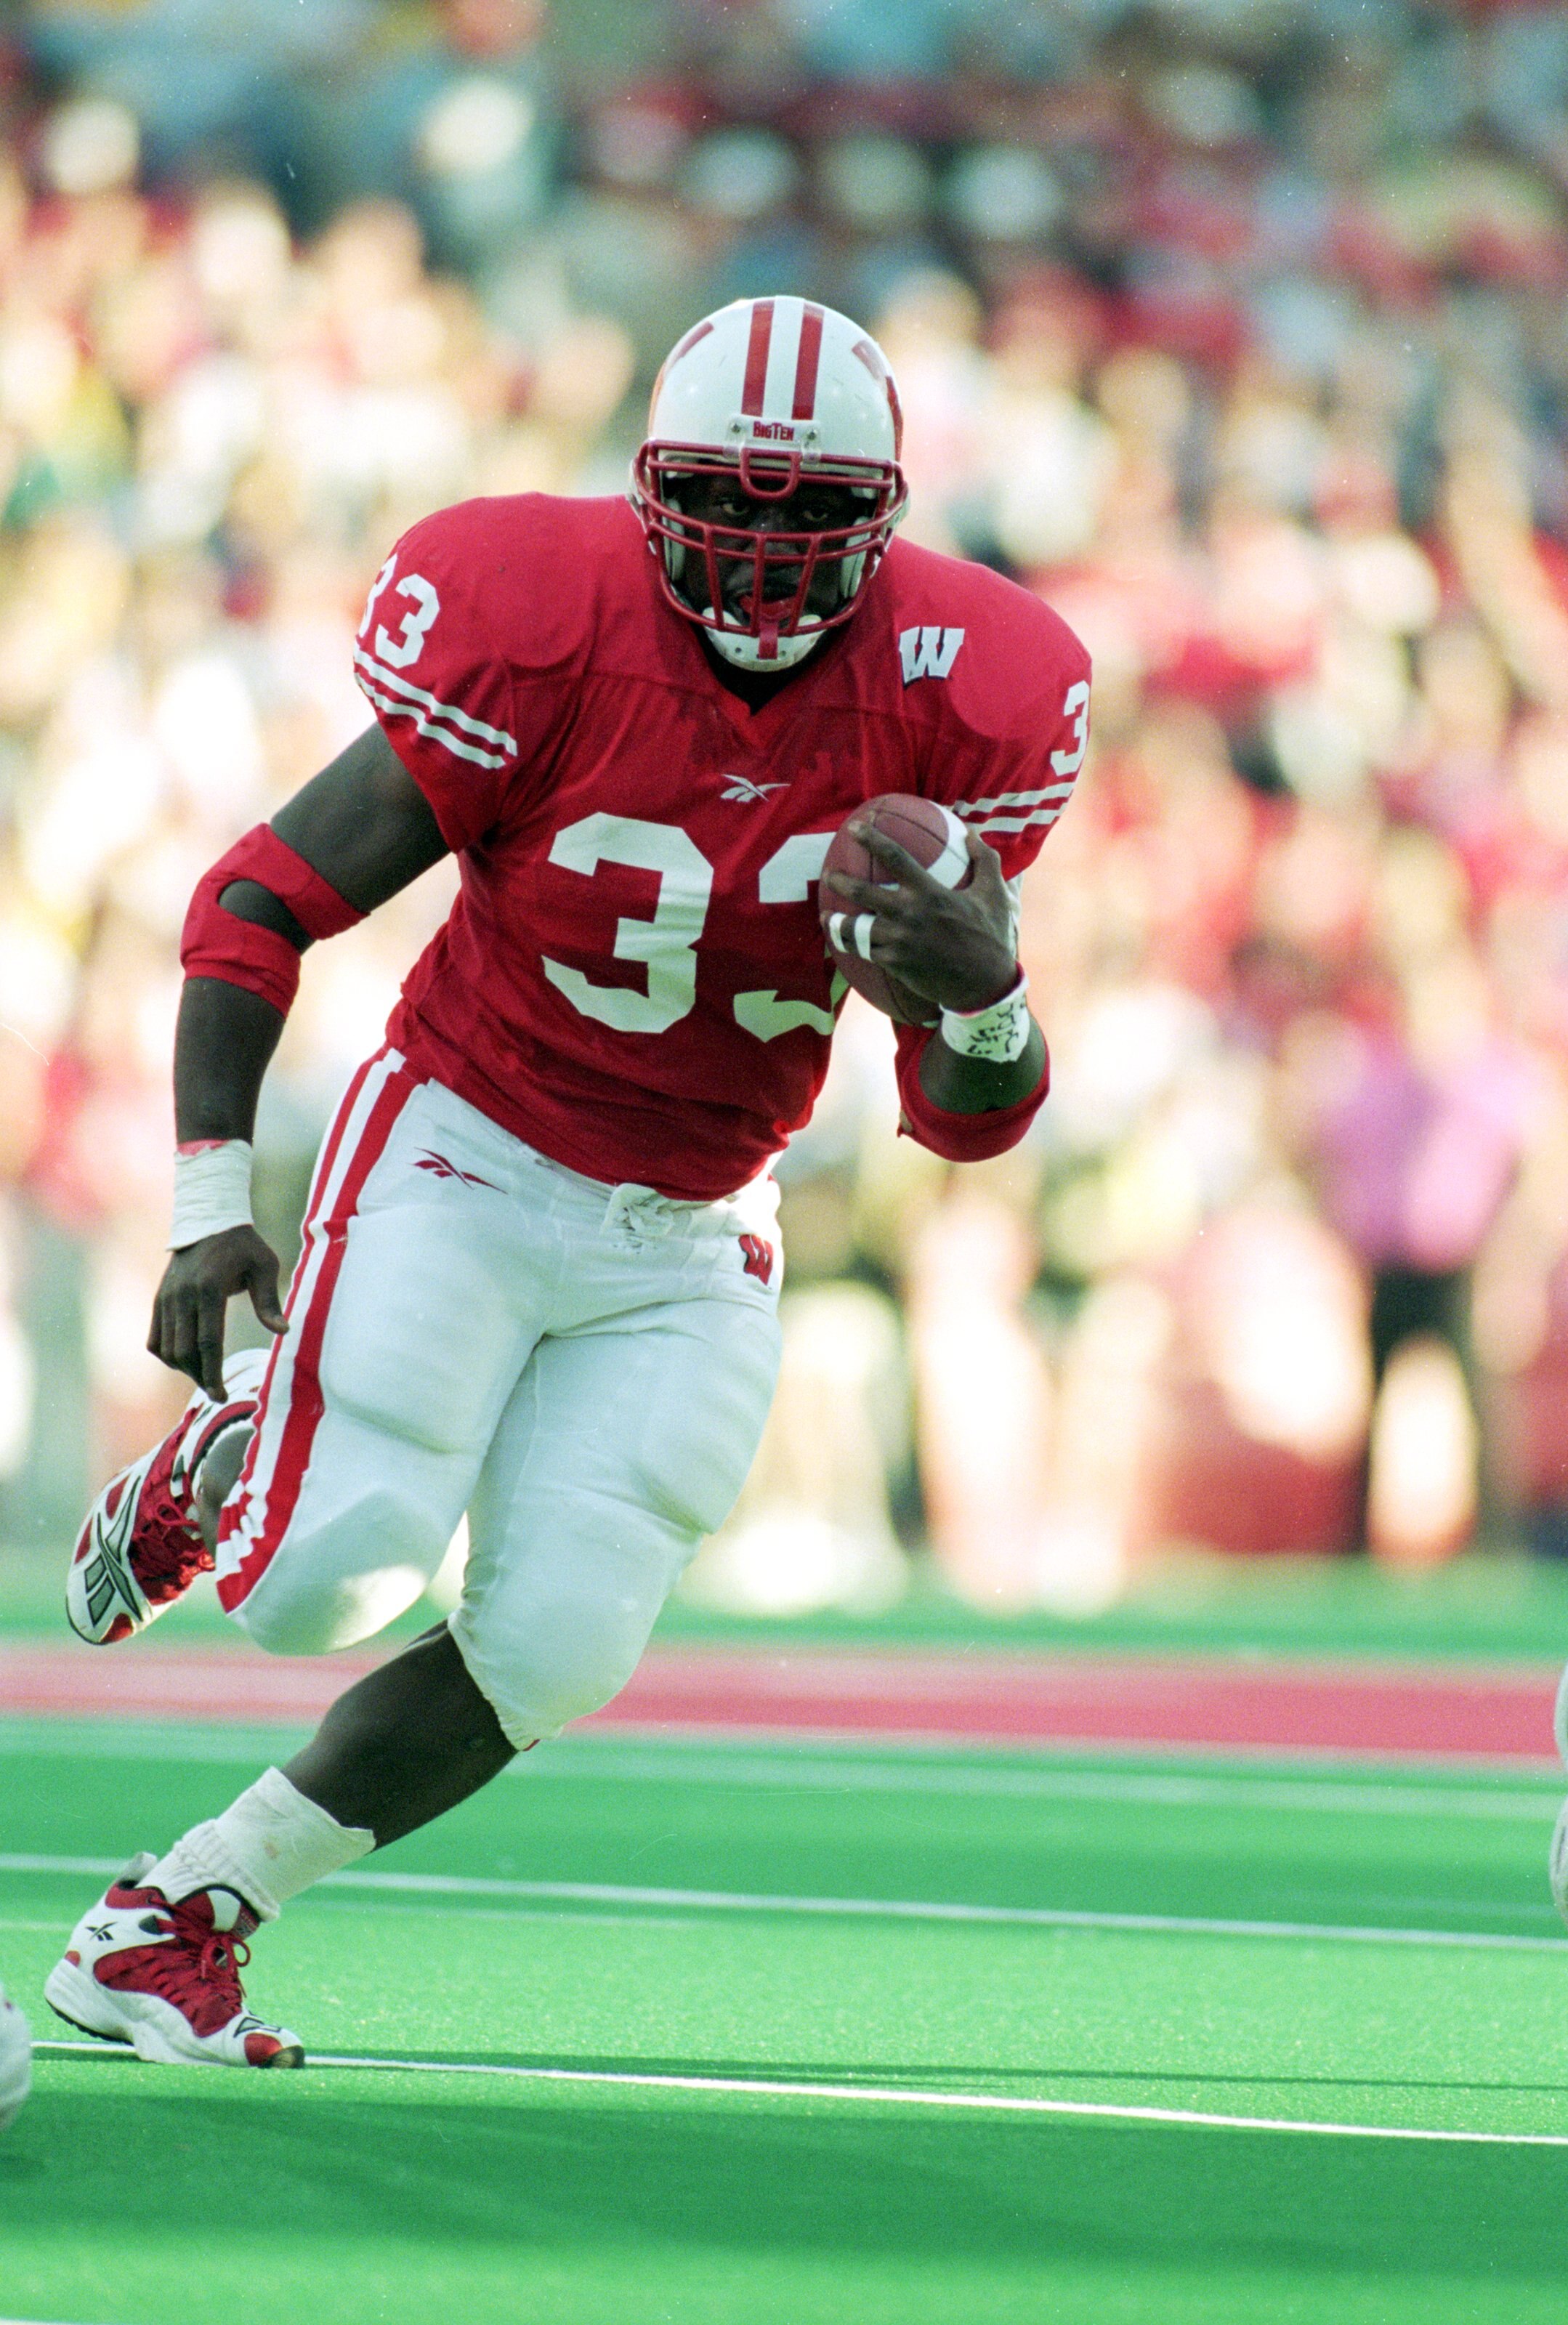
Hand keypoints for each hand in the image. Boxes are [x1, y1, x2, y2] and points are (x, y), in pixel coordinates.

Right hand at [148, 1225, 285, 1401]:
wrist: (208, 1221)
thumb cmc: (243, 1246)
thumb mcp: (264, 1266)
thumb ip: (269, 1301)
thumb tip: (283, 1331)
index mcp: (208, 1289)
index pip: (208, 1343)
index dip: (213, 1373)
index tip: (221, 1394)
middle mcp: (181, 1296)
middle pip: (185, 1352)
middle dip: (200, 1377)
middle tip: (218, 1390)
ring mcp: (166, 1298)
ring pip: (167, 1349)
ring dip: (185, 1369)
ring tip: (206, 1375)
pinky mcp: (158, 1300)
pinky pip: (155, 1340)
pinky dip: (168, 1355)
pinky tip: (188, 1360)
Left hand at [824, 824, 1017, 1013]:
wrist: (984, 985)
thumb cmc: (991, 937)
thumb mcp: (995, 894)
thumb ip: (985, 860)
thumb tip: (972, 834)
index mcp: (930, 893)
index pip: (894, 857)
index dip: (871, 838)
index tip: (854, 828)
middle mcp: (909, 915)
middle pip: (862, 893)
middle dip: (840, 881)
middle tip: (829, 874)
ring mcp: (899, 942)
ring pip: (856, 929)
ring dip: (836, 921)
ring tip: (826, 914)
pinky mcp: (894, 965)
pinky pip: (865, 952)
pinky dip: (853, 946)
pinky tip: (845, 942)